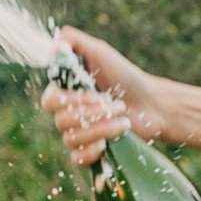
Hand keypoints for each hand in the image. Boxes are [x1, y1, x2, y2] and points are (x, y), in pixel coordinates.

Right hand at [40, 26, 169, 166]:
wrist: (151, 103)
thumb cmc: (125, 76)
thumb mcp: (101, 53)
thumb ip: (75, 42)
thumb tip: (55, 41)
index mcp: (64, 92)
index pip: (49, 101)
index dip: (71, 101)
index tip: (96, 95)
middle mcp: (67, 114)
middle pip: (61, 121)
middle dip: (93, 114)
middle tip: (117, 106)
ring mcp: (78, 134)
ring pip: (72, 139)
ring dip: (101, 129)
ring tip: (123, 119)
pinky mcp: (90, 152)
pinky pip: (77, 159)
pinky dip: (90, 153)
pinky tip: (105, 145)